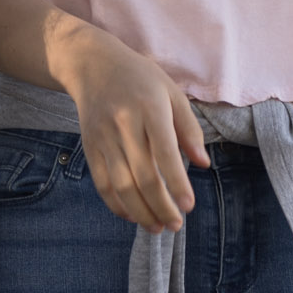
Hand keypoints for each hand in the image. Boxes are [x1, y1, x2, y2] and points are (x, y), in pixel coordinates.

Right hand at [53, 17, 209, 229]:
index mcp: (150, 108)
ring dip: (139, 212)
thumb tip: (202, 164)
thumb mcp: (172, 93)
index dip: (177, 184)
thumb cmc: (141, 78)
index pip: (166, 154)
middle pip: (142, 176)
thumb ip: (189, 129)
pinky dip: (116, 204)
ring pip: (120, 185)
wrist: (93, 65)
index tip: (189, 206)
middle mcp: (124, 124)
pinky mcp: (89, 146)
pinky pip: (101, 183)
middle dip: (160, 206)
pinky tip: (132, 215)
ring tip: (157, 227)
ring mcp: (103, 137)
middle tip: (176, 225)